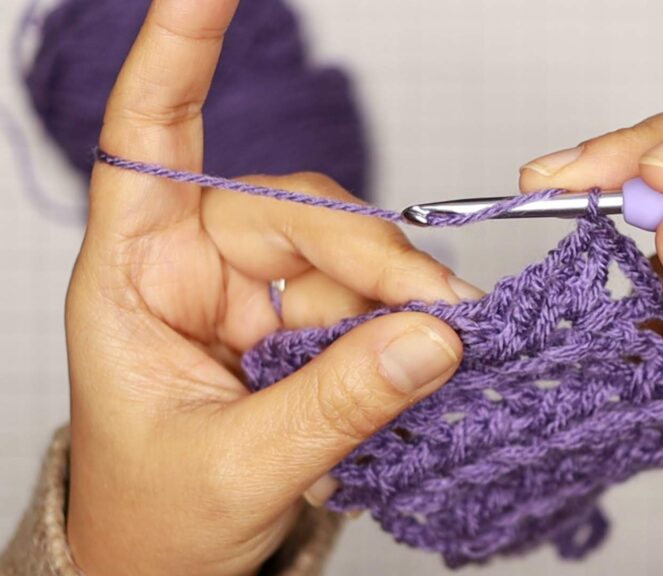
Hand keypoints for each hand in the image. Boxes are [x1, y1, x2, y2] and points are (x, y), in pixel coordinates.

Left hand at [65, 1, 478, 573]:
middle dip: (376, 260)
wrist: (168, 568)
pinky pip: (372, 298)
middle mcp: (196, 266)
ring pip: (350, 251)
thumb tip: (433, 337)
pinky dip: (406, 326)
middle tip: (444, 318)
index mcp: (136, 277)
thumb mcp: (240, 467)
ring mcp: (256, 293)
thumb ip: (339, 403)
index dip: (178, 52)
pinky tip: (422, 361)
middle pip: (298, 208)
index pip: (147, 138)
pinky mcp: (303, 324)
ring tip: (435, 357)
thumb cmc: (157, 517)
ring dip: (401, 299)